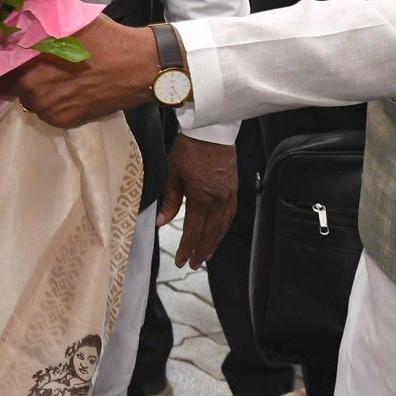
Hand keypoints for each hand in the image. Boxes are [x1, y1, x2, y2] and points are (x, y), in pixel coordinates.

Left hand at [4, 16, 155, 128]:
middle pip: (11, 84)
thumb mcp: (68, 21)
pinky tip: (70, 89)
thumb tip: (18, 17)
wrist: (137, 67)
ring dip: (36, 90)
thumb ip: (40, 23)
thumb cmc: (103, 38)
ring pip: (29, 99)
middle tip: (37, 65)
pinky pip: (47, 112)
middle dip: (19, 75)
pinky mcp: (63, 121)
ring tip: (57, 77)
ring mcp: (48, 108)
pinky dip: (53, 102)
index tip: (8, 54)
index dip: (0, 60)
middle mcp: (33, 88)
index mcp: (30, 60)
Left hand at [159, 135, 236, 268]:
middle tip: (193, 265)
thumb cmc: (190, 148)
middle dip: (201, 251)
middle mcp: (218, 200)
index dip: (187, 249)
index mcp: (201, 198)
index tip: (181, 261)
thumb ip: (169, 201)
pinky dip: (223, 227)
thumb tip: (161, 222)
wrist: (210, 130)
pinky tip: (218, 232)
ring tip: (205, 255)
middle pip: (211, 233)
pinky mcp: (234, 188)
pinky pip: (230, 214)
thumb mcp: (173, 174)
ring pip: (222, 226)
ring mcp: (229, 194)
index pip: (193, 231)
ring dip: (214, 243)